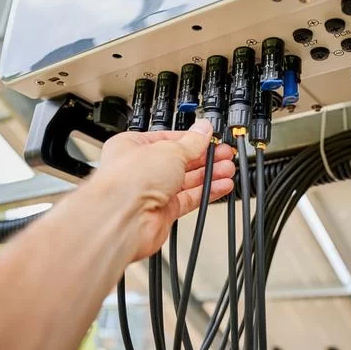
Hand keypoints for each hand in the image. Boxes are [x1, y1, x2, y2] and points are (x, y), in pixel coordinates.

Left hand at [91, 119, 234, 260]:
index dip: (191, 139)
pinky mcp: (163, 212)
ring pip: (186, 180)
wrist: (122, 219)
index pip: (169, 139)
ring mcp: (152, 192)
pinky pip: (189, 199)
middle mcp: (141, 170)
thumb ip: (192, 142)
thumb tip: (203, 130)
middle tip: (224, 154)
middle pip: (180, 160)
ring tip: (228, 168)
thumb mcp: (169, 150)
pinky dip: (206, 192)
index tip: (210, 138)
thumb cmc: (128, 181)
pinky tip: (221, 185)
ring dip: (208, 174)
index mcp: (134, 146)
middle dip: (204, 157)